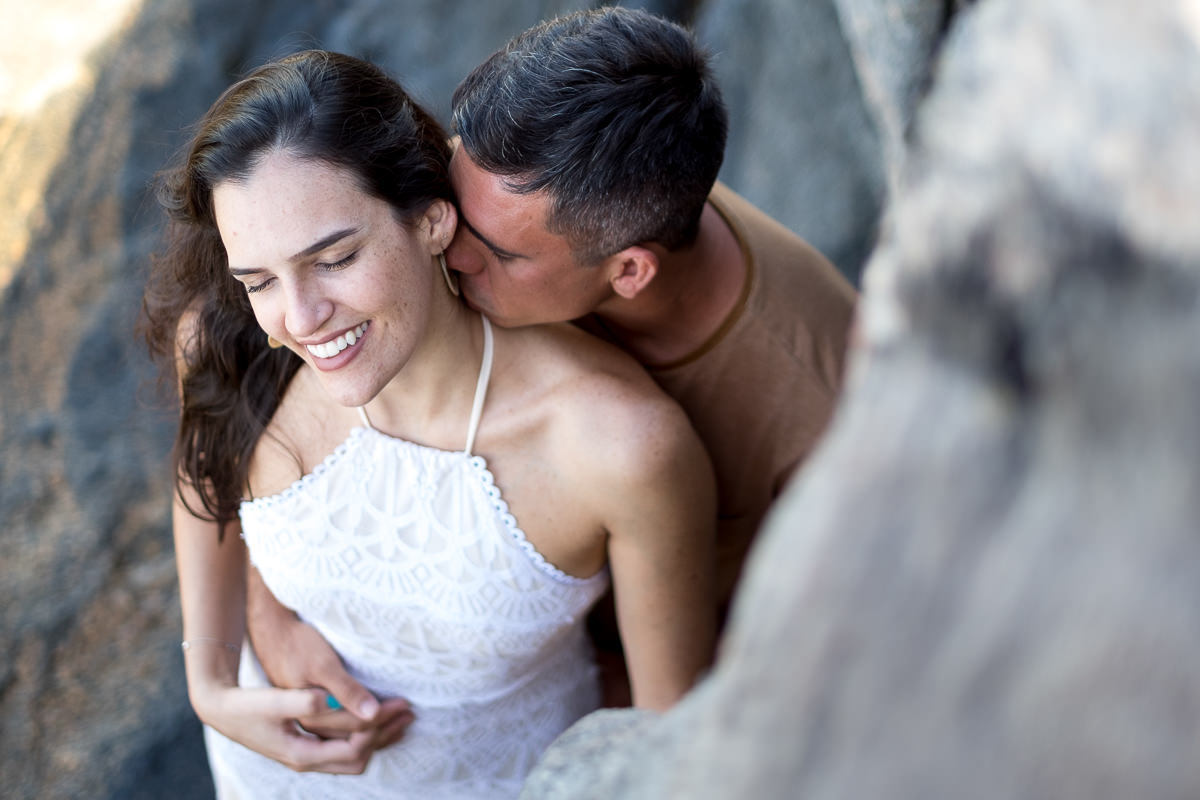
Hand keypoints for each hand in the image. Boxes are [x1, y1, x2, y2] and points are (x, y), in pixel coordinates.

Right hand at [193, 681, 404, 773]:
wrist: (221, 710)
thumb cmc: (246, 705)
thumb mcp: (273, 701)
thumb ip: (304, 701)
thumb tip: (334, 700)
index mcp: (302, 755)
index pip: (354, 750)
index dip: (377, 728)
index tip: (396, 705)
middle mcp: (308, 761)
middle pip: (359, 758)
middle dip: (385, 735)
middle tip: (409, 710)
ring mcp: (309, 756)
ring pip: (355, 755)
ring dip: (379, 736)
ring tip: (403, 714)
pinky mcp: (309, 745)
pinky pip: (346, 747)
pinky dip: (366, 734)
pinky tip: (377, 718)